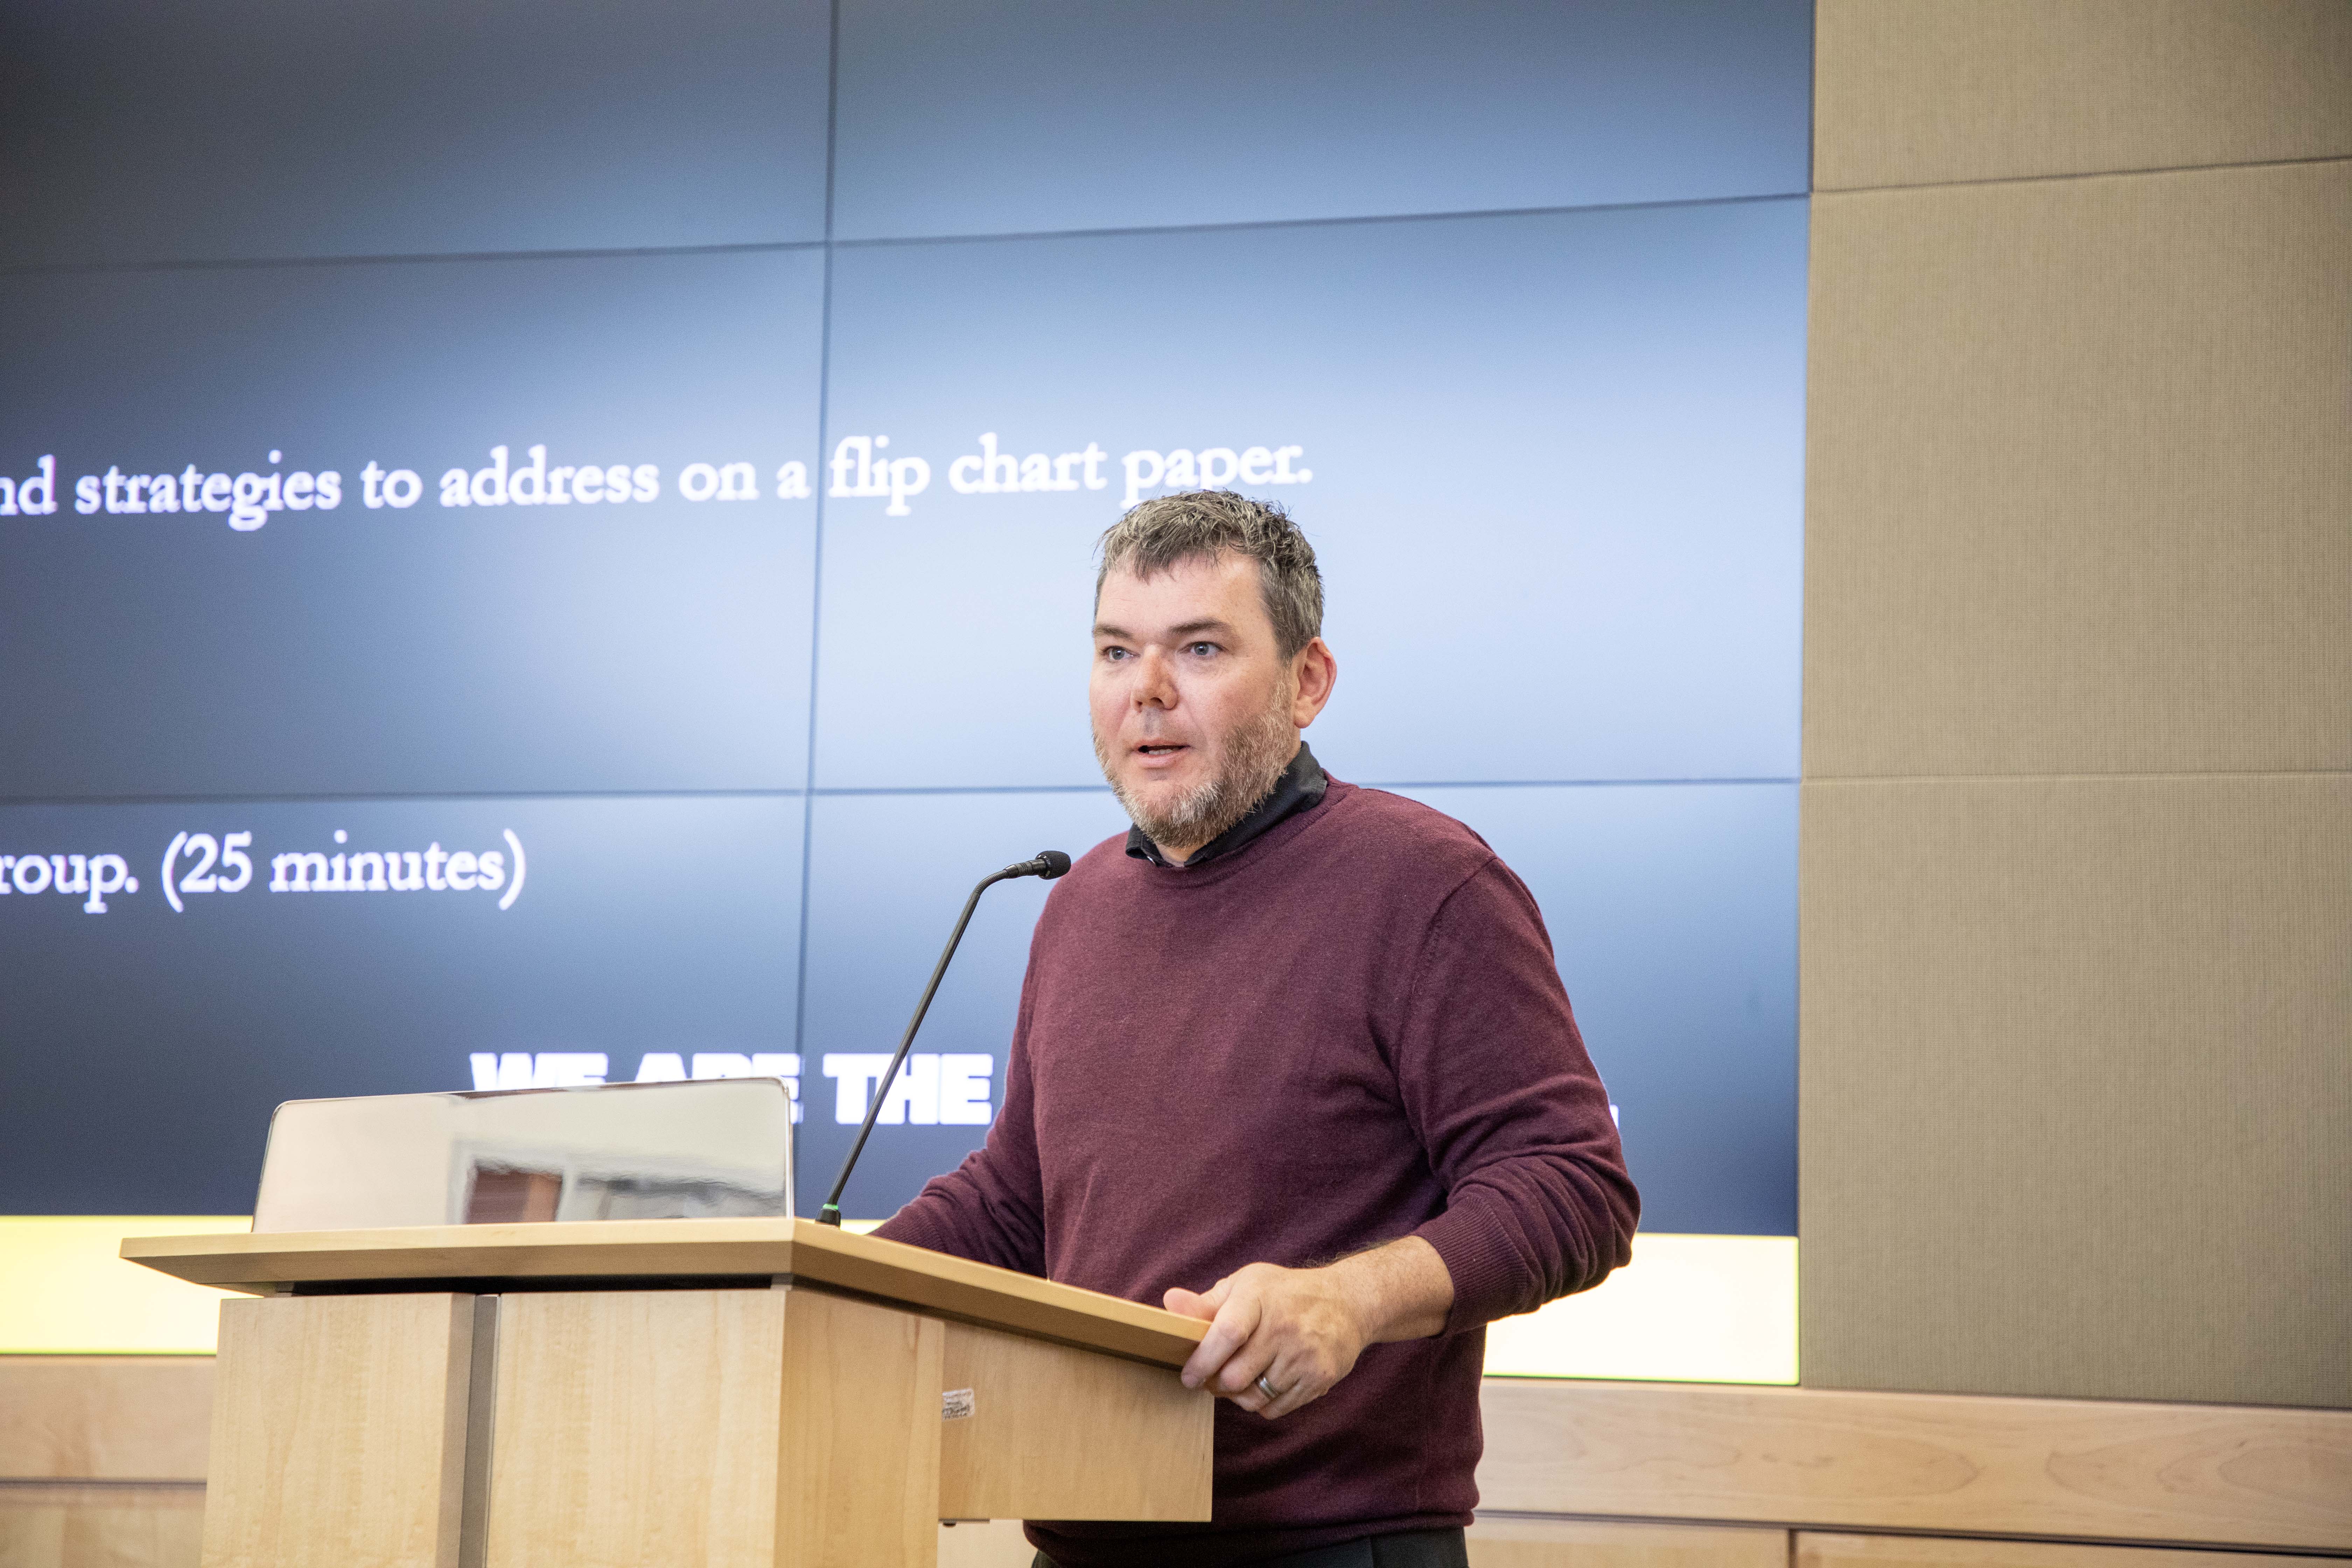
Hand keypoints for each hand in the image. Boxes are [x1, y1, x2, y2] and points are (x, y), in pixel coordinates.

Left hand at [1163, 1237, 1451, 1419]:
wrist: (1347, 1303)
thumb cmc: (1285, 1294)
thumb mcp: (1246, 1285)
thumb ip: (1207, 1302)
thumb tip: (1169, 1303)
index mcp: (1259, 1297)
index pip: (1226, 1334)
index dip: (1202, 1360)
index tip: (1188, 1377)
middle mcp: (1284, 1326)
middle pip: (1235, 1377)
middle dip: (1216, 1383)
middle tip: (1213, 1377)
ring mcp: (1304, 1355)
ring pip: (1252, 1398)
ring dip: (1239, 1394)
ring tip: (1242, 1376)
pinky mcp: (1320, 1378)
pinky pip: (1275, 1408)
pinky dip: (1263, 1403)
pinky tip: (1267, 1381)